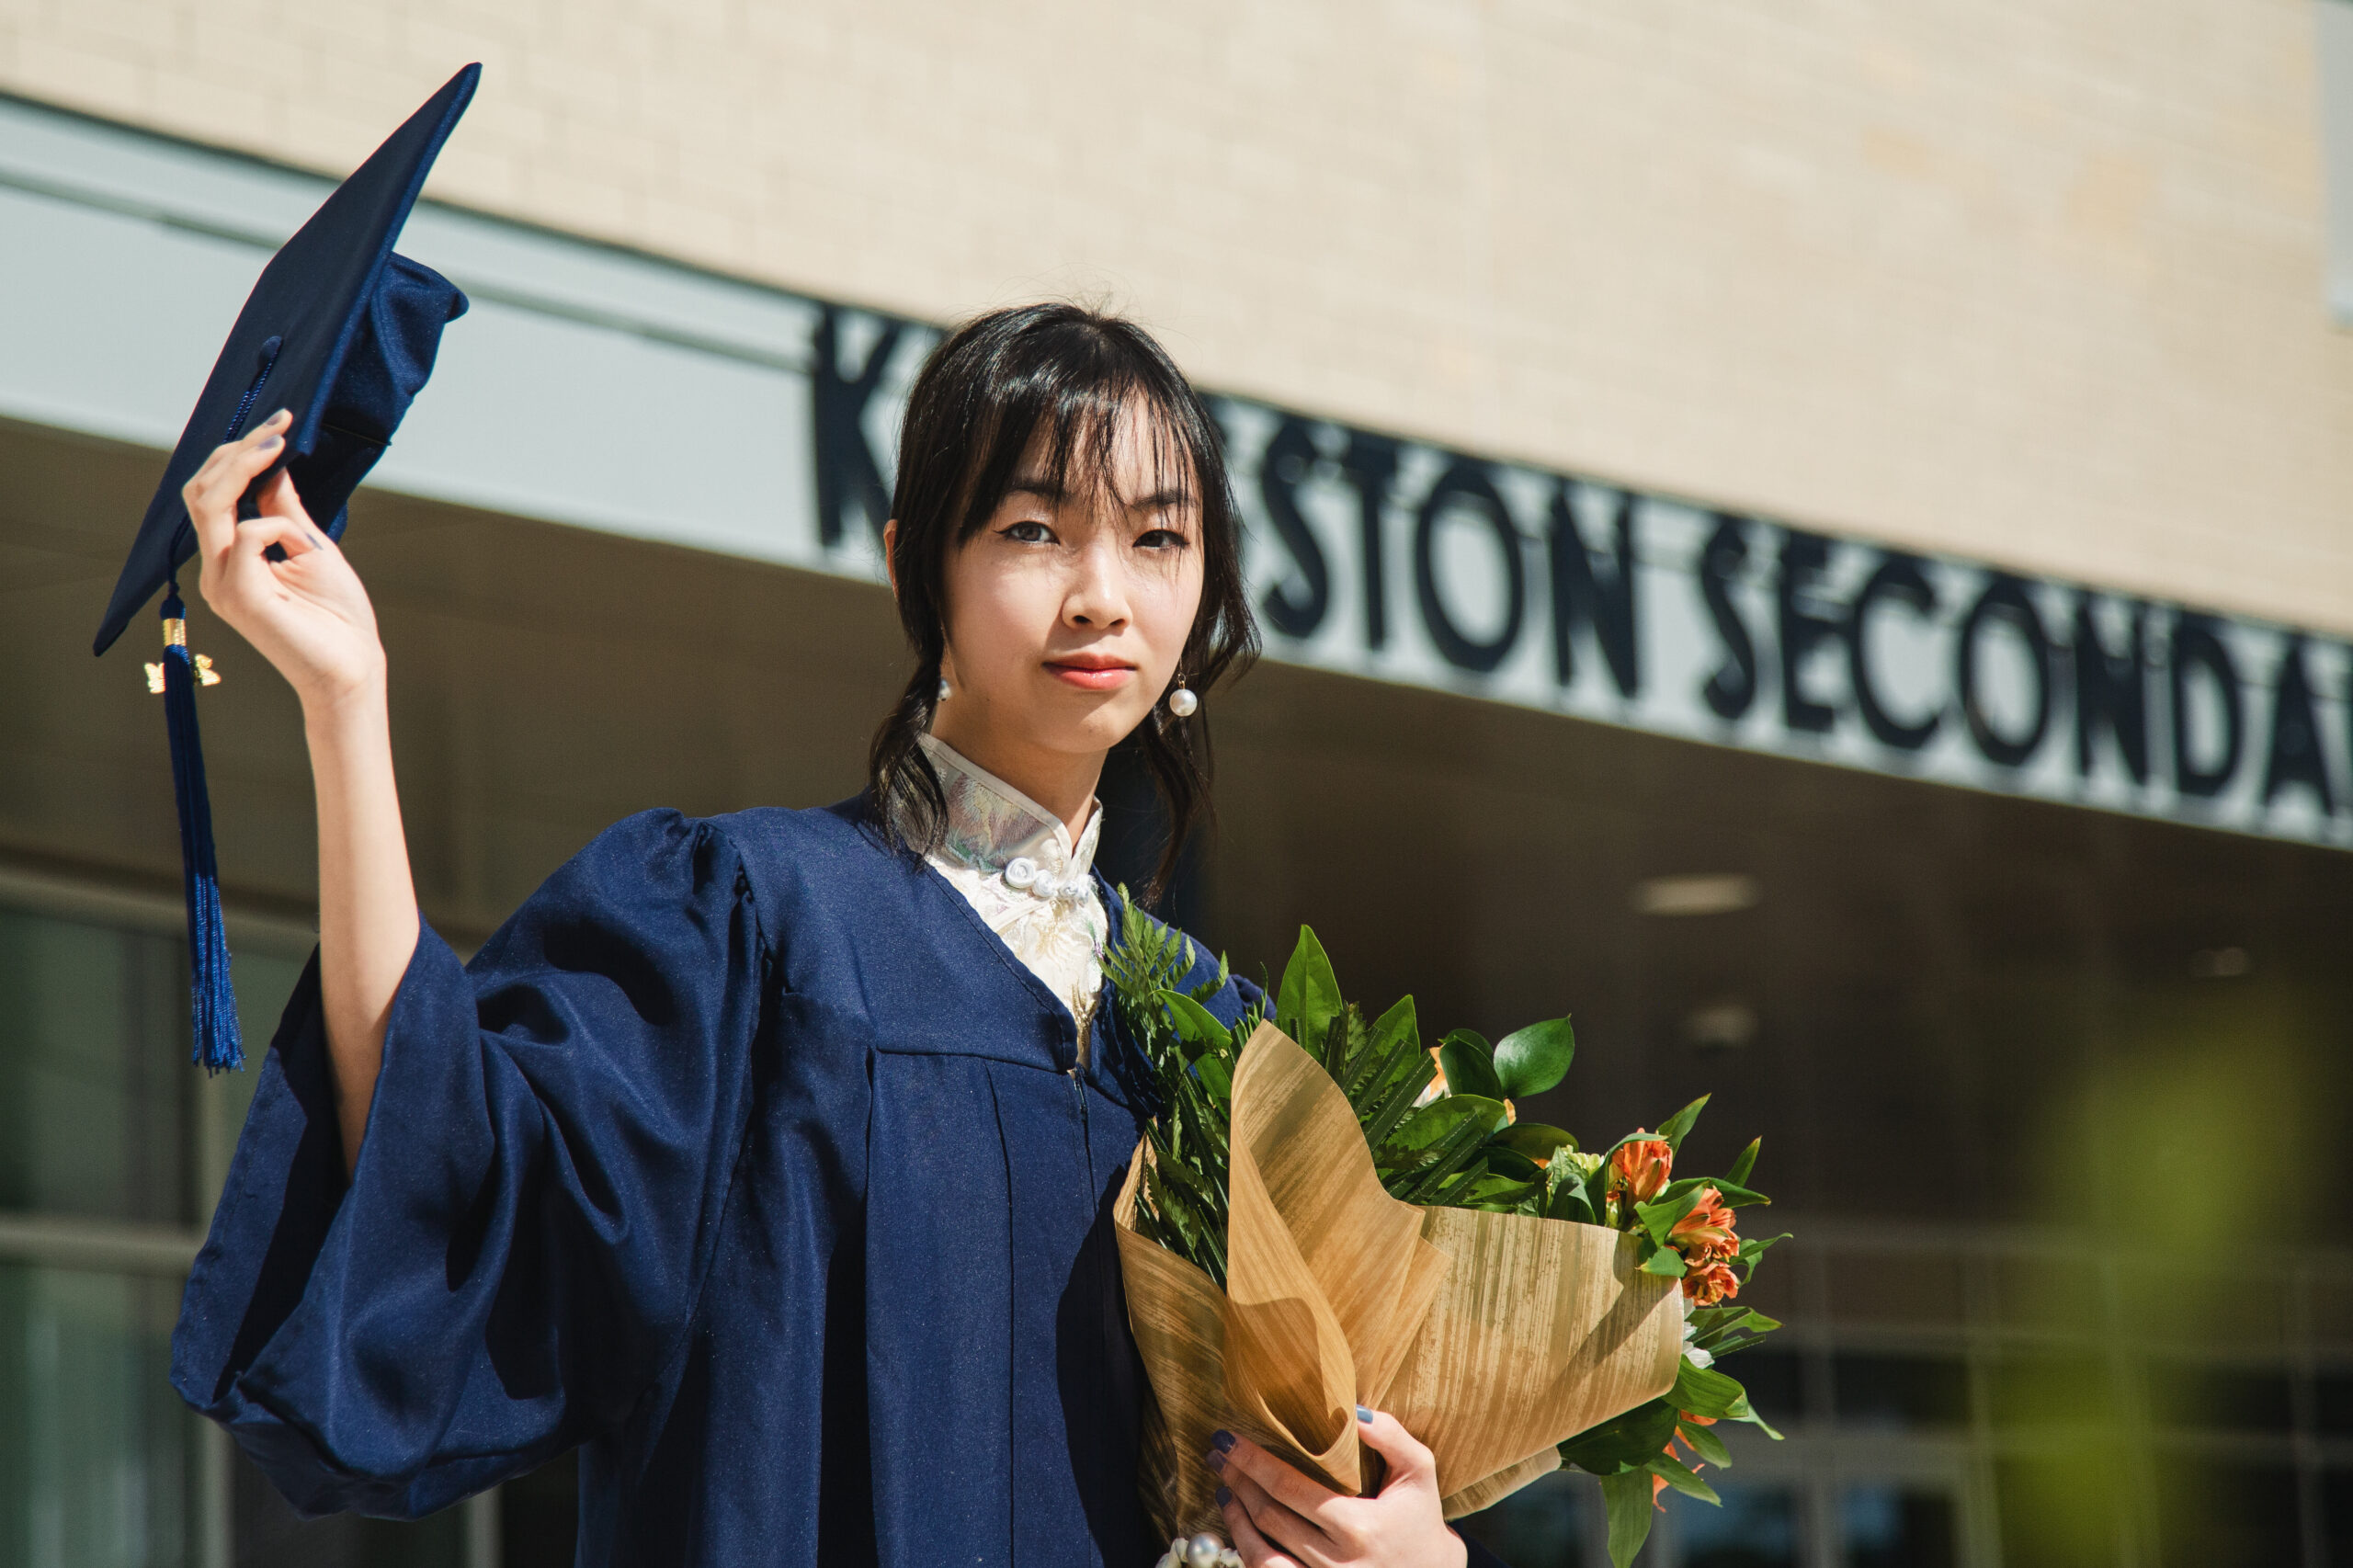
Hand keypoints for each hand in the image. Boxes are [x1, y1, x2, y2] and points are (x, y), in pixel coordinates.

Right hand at [182, 408, 385, 709]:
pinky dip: (278, 526)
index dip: (240, 452)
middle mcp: (216, 570)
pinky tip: (302, 543)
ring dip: (245, 467)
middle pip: (202, 490)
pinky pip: (247, 537)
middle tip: (280, 426)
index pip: (213, 492)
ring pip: (210, 504)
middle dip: (238, 450)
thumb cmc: (339, 619)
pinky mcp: (240, 597)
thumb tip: (273, 465)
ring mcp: (223, 584)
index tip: (281, 421)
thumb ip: (285, 509)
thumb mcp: (313, 547)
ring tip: (279, 446)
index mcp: (230, 559)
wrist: (353, 670)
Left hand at [1209, 1408, 1466, 1567]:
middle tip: (1219, 1455)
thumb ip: (1391, 1436)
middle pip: (1269, 1517)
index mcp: (1358, 1527)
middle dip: (1238, 1481)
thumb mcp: (1420, 1471)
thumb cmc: (1421, 1518)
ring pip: (1261, 1555)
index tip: (1229, 1439)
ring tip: (1223, 1490)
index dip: (1253, 1462)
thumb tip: (1352, 1411)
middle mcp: (1337, 1563)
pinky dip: (1248, 1554)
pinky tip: (1239, 1530)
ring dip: (1235, 1519)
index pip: (1289, 1489)